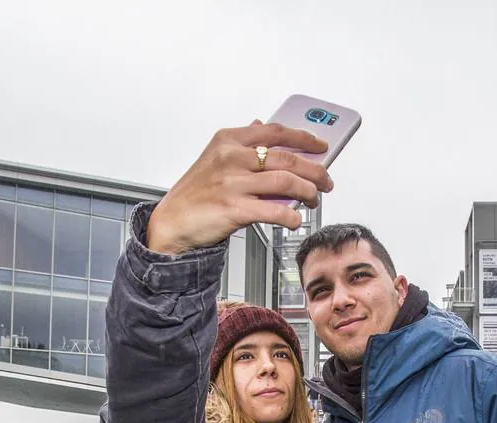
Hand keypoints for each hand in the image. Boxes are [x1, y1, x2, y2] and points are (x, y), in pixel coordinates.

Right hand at [147, 122, 333, 255]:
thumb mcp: (214, 158)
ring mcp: (232, 183)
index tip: (321, 146)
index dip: (304, 138)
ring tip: (313, 200)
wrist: (171, 223)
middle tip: (325, 181)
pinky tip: (295, 220)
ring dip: (308, 193)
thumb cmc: (195, 193)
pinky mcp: (234, 209)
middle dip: (315, 171)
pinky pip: (275, 211)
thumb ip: (241, 143)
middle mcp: (231, 158)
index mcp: (228, 140)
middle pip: (287, 158)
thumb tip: (263, 125)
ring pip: (286, 182)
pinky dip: (291, 217)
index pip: (275, 132)